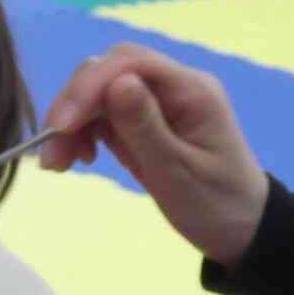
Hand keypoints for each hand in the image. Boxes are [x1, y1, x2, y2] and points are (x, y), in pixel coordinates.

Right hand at [38, 43, 268, 266]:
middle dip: (75, 106)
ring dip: (73, 122)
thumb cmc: (216, 206)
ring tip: (59, 164)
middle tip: (52, 152)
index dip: (89, 87)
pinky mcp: (145, 121)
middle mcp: (174, 86)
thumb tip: (116, 83)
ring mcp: (158, 102)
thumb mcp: (178, 173)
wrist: (241, 231)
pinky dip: (84, 132)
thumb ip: (146, 127)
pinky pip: (105, 113)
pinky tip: (78, 158)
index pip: (130, 63)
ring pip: (100, 92)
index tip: (61, 127)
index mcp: (192, 90)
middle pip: (109, 71)